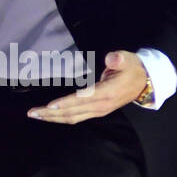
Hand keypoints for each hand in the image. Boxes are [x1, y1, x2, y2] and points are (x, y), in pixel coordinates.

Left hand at [26, 50, 148, 123]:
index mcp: (107, 93)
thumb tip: (111, 58)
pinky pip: (76, 117)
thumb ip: (119, 59)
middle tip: (31, 112)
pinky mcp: (97, 111)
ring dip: (53, 117)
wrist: (145, 83)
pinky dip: (61, 117)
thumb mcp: (128, 59)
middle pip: (72, 112)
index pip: (83, 99)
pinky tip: (49, 115)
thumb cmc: (132, 68)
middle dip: (51, 113)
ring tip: (35, 115)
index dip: (66, 103)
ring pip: (72, 117)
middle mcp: (101, 105)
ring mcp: (99, 110)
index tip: (50, 105)